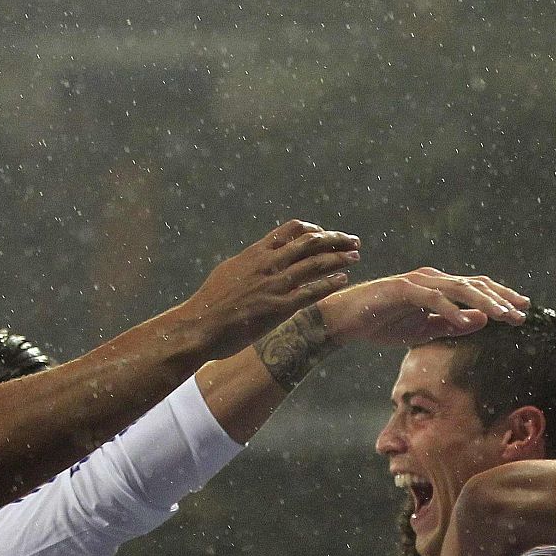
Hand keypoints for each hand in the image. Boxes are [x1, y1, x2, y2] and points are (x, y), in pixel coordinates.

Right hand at [176, 221, 361, 357]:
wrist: (200, 325)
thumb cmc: (209, 303)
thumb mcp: (228, 272)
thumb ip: (248, 264)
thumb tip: (256, 259)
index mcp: (255, 253)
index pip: (291, 230)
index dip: (313, 229)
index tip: (325, 234)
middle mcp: (268, 264)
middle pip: (310, 242)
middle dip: (335, 239)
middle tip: (352, 241)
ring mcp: (274, 285)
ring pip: (315, 264)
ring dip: (339, 258)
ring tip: (355, 257)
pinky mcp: (279, 308)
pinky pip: (311, 292)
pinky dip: (330, 283)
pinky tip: (343, 280)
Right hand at [317, 267, 528, 346]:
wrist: (345, 320)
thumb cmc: (382, 323)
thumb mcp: (423, 329)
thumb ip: (451, 324)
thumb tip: (481, 320)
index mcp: (438, 287)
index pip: (476, 289)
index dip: (500, 298)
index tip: (521, 310)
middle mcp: (432, 279)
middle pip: (474, 285)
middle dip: (500, 299)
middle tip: (521, 314)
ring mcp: (417, 282)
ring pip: (458, 288)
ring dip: (482, 302)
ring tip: (501, 316)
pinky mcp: (402, 289)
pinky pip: (432, 299)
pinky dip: (450, 309)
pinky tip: (466, 319)